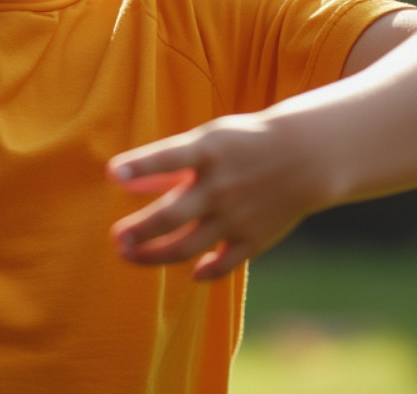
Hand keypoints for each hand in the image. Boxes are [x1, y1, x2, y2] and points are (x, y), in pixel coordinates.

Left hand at [107, 115, 324, 281]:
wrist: (304, 158)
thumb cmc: (242, 145)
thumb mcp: (206, 142)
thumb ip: (165, 165)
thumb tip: (119, 180)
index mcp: (208, 151)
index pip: (167, 157)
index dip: (139, 166)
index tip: (111, 174)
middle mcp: (220, 186)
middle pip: (170, 215)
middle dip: (138, 230)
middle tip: (116, 237)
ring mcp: (236, 216)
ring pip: (186, 246)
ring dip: (153, 255)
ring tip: (129, 254)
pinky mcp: (253, 238)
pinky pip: (222, 265)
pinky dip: (204, 272)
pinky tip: (191, 270)